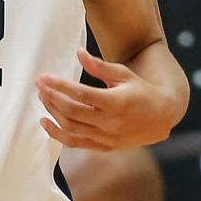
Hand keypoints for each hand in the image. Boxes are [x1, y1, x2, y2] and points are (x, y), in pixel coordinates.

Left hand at [37, 49, 177, 149]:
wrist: (161, 117)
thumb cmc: (142, 92)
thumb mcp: (124, 75)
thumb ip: (100, 66)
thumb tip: (79, 53)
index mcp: (116, 102)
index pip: (80, 94)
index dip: (59, 85)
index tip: (44, 78)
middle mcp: (109, 122)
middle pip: (71, 111)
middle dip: (51, 97)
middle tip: (40, 85)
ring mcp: (106, 137)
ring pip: (70, 127)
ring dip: (52, 112)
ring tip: (43, 98)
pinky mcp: (103, 146)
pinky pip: (75, 143)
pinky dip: (57, 134)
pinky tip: (46, 122)